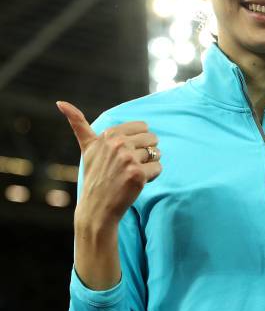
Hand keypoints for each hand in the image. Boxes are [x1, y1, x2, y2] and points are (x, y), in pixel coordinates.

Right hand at [56, 100, 161, 224]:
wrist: (96, 208)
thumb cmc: (95, 176)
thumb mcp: (87, 148)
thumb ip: (78, 124)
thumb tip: (60, 102)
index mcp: (109, 134)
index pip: (143, 127)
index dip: (137, 143)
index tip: (123, 155)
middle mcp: (118, 144)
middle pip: (152, 139)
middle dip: (145, 153)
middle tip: (128, 167)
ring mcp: (128, 159)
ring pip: (157, 153)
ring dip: (149, 165)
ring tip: (130, 175)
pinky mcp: (137, 174)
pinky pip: (158, 168)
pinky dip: (152, 176)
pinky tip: (136, 183)